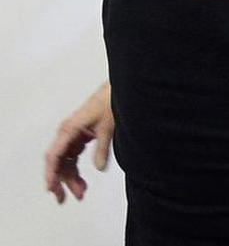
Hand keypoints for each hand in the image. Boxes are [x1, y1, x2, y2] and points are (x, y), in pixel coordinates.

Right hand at [45, 81, 113, 203]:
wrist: (118, 89)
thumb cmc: (110, 102)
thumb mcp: (108, 127)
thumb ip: (102, 148)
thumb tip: (99, 168)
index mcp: (69, 129)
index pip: (54, 155)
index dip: (52, 173)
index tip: (51, 188)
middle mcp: (67, 133)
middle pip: (58, 162)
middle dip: (62, 181)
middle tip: (66, 198)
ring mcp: (72, 135)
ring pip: (65, 162)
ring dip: (70, 178)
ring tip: (80, 193)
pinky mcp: (80, 137)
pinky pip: (73, 158)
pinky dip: (76, 170)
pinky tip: (82, 182)